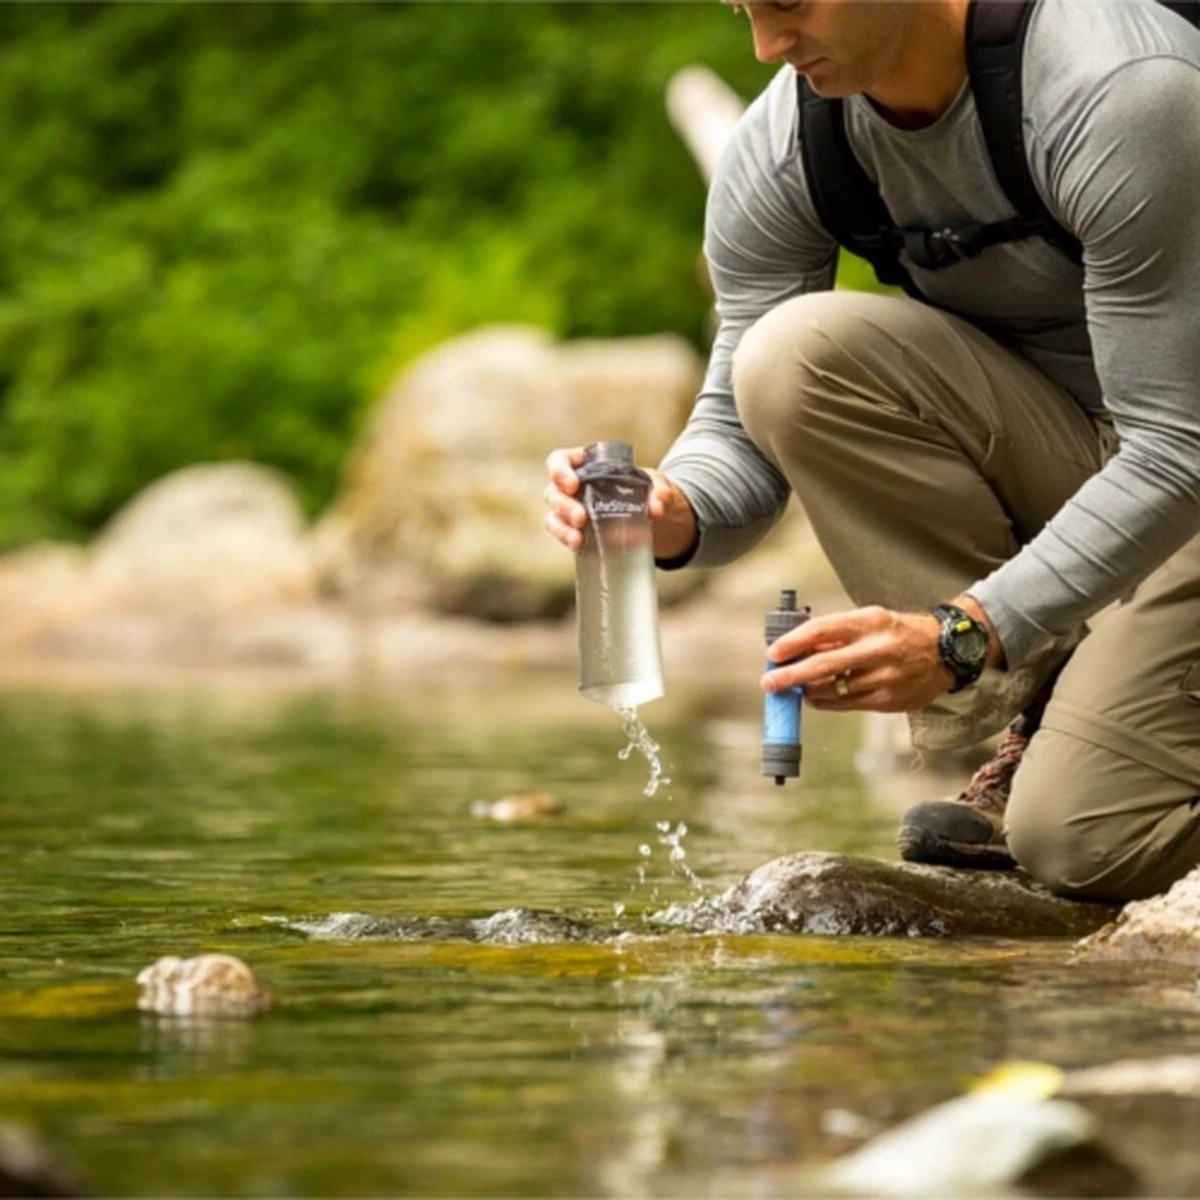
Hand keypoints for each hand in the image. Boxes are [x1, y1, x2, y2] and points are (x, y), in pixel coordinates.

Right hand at [543, 445, 697, 559]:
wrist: (649, 517)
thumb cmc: (646, 490)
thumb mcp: (657, 485)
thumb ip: (660, 491)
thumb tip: (657, 509)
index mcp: (585, 465)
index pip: (560, 460)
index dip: (560, 470)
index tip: (572, 484)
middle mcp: (572, 486)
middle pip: (554, 491)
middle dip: (564, 505)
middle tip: (580, 518)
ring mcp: (569, 508)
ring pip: (553, 515)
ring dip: (562, 527)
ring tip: (578, 539)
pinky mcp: (573, 529)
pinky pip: (561, 533)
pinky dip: (566, 539)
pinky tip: (578, 546)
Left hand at [762, 604, 956, 712]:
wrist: (946, 652)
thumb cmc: (898, 633)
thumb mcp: (870, 620)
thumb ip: (836, 634)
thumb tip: (796, 650)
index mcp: (870, 622)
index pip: (821, 630)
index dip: (792, 643)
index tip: (773, 654)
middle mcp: (877, 649)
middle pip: (822, 665)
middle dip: (790, 675)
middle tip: (769, 683)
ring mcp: (884, 677)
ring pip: (831, 690)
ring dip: (806, 690)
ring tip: (795, 687)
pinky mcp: (888, 700)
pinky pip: (845, 704)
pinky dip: (824, 701)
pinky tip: (814, 697)